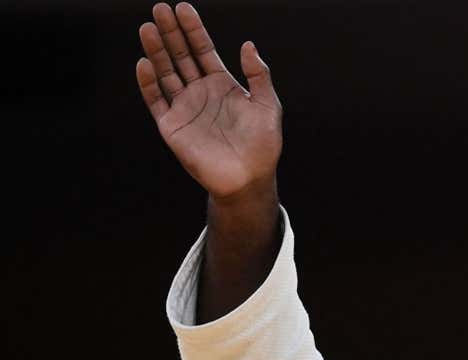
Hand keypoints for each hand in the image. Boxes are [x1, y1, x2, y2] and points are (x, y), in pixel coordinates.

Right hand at [136, 2, 281, 199]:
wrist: (250, 179)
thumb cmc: (263, 144)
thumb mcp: (268, 105)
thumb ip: (259, 75)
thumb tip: (248, 45)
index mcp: (222, 84)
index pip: (203, 50)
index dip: (193, 29)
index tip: (183, 8)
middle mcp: (200, 92)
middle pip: (181, 56)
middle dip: (171, 32)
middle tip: (160, 8)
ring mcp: (184, 108)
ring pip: (165, 73)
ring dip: (156, 51)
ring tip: (148, 27)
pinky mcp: (172, 126)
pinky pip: (156, 101)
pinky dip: (149, 83)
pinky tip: (144, 63)